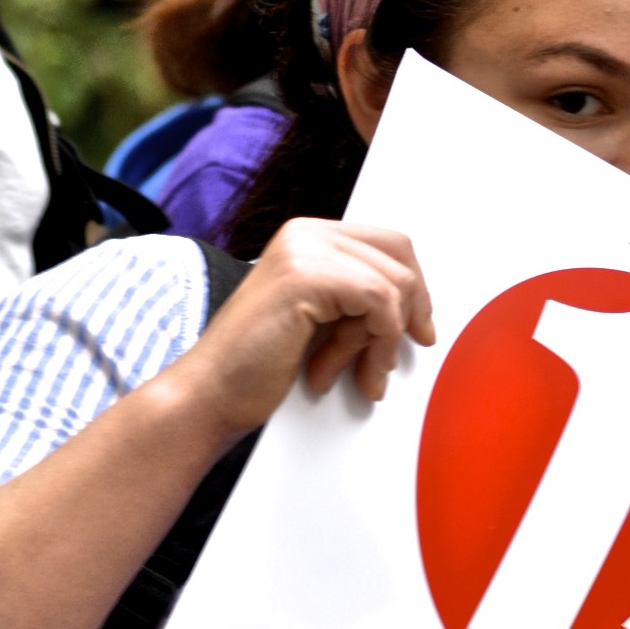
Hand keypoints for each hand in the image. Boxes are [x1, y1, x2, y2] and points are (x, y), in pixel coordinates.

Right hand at [173, 218, 433, 444]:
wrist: (210, 394)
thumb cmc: (257, 367)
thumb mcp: (322, 321)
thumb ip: (356, 299)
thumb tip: (417, 306)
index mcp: (307, 239)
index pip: (390, 245)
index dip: (414, 289)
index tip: (418, 328)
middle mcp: (304, 234)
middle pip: (399, 256)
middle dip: (408, 312)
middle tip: (392, 356)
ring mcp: (302, 250)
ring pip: (392, 284)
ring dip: (382, 341)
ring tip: (356, 373)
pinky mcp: (304, 276)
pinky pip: (379, 301)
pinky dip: (375, 344)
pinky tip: (343, 371)